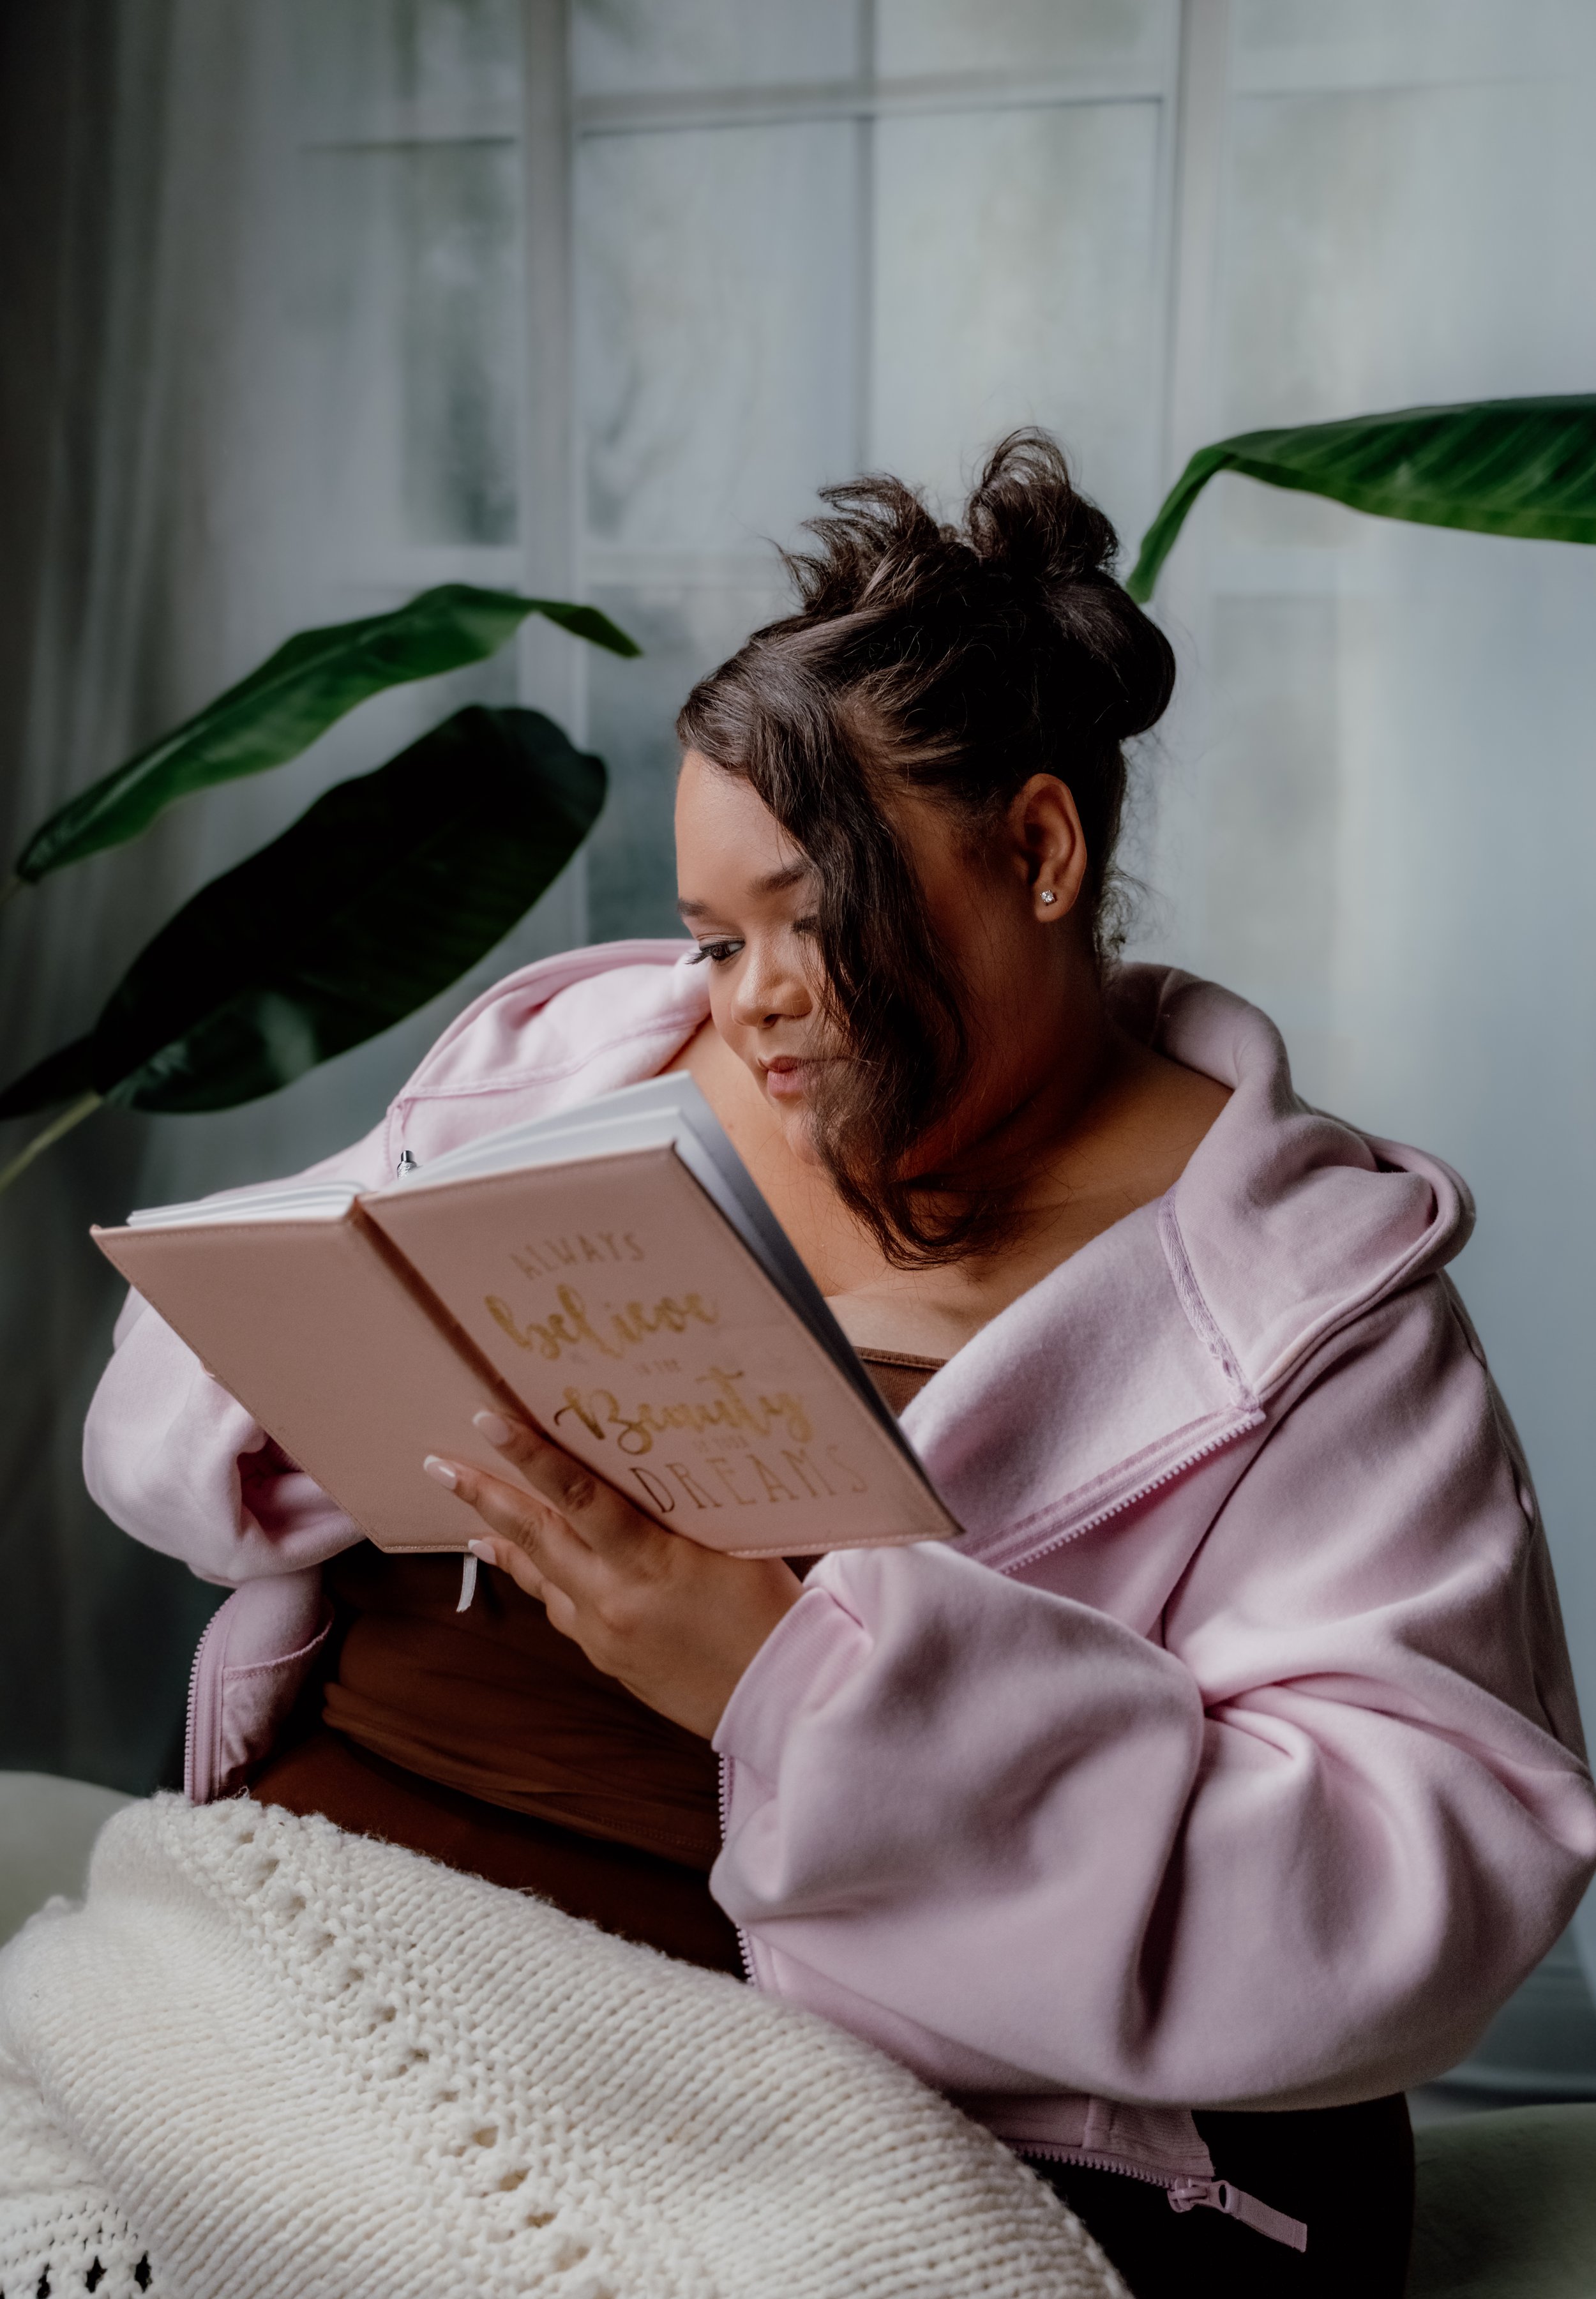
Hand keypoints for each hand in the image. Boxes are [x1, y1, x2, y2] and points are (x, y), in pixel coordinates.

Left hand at [424, 1411, 802, 1738]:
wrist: (779, 1698)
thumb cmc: (770, 1609)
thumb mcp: (735, 1542)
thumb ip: (684, 1507)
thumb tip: (647, 1462)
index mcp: (651, 1563)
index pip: (579, 1497)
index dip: (530, 1456)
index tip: (486, 1421)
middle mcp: (613, 1599)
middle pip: (536, 1536)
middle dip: (484, 1497)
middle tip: (437, 1464)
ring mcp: (603, 1634)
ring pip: (540, 1575)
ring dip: (503, 1540)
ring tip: (469, 1515)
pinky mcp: (607, 1658)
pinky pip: (561, 1608)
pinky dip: (539, 1579)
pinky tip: (528, 1566)